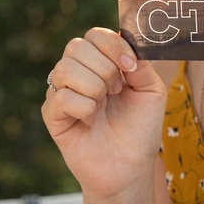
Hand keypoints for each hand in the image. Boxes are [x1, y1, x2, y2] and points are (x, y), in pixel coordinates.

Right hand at [41, 27, 166, 200]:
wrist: (130, 168)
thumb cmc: (140, 130)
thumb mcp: (151, 91)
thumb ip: (141, 63)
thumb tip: (126, 40)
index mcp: (100, 63)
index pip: (94, 35)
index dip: (113, 46)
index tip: (130, 68)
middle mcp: (77, 73)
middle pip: (76, 46)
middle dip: (105, 69)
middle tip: (116, 92)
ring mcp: (60, 92)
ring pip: (66, 69)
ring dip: (94, 88)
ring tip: (103, 107)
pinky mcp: (52, 115)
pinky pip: (61, 97)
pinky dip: (84, 108)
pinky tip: (90, 121)